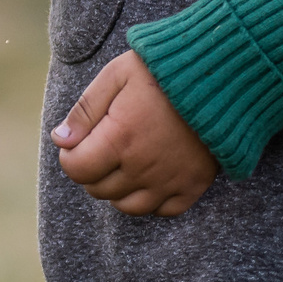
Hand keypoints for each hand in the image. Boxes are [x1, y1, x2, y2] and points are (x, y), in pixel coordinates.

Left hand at [52, 50, 217, 215]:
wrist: (222, 74)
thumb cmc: (163, 70)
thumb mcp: (116, 75)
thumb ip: (85, 110)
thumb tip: (60, 140)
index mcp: (120, 137)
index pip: (77, 169)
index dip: (70, 157)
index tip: (78, 143)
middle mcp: (143, 166)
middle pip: (99, 189)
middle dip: (92, 171)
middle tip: (102, 147)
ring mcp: (170, 179)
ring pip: (128, 206)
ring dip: (118, 189)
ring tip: (123, 163)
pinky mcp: (194, 184)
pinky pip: (164, 211)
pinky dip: (152, 200)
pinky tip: (150, 177)